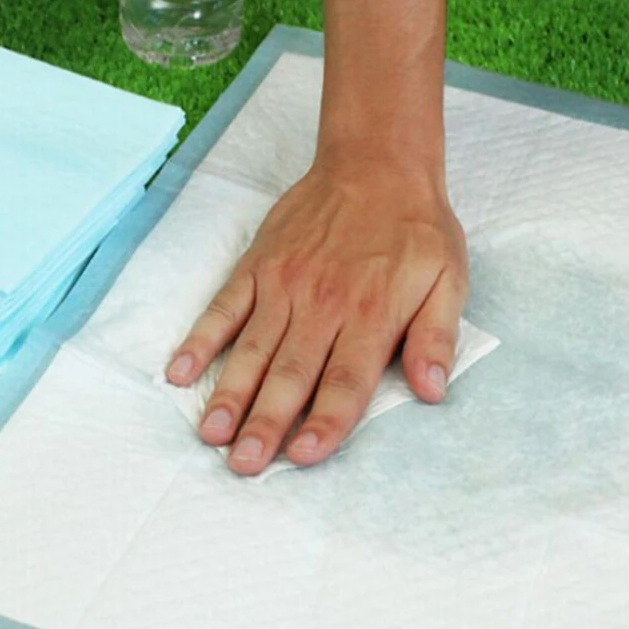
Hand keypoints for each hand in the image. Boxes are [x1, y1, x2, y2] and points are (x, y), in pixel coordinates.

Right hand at [165, 155, 467, 475]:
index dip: (325, 421)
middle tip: (243, 464)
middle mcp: (321, 306)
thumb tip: (434, 390)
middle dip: (266, 422)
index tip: (302, 456)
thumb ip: (437, 336)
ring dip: (231, 392)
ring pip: (252, 348)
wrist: (374, 165)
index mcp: (370, 315)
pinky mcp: (257, 267)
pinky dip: (200, 339)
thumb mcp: (448, 278)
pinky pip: (223, 307)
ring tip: (211, 433)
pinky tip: (180, 371)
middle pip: (291, 373)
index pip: (346, 380)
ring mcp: (282, 285)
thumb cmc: (414, 229)